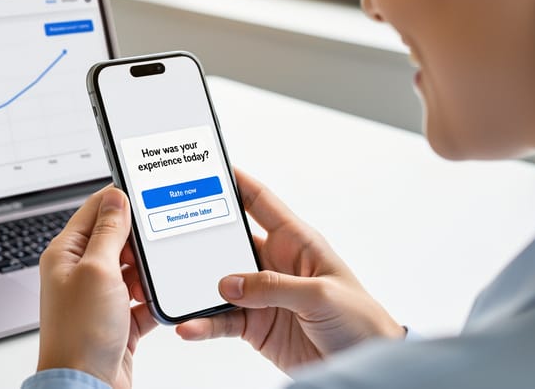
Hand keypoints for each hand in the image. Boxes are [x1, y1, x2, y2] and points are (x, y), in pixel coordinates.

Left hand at [36, 187, 156, 388]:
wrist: (86, 386)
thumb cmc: (80, 335)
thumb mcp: (98, 270)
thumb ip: (109, 232)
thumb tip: (115, 197)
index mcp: (66, 254)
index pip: (94, 210)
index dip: (119, 199)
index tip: (145, 192)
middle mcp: (80, 272)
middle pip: (117, 239)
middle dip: (139, 242)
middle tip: (154, 242)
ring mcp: (99, 296)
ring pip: (133, 268)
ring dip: (147, 273)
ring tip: (151, 280)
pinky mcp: (118, 318)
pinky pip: (142, 298)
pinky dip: (153, 299)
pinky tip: (159, 301)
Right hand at [176, 169, 404, 371]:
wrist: (364, 365)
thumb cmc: (360, 321)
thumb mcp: (321, 295)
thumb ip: (274, 287)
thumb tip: (230, 283)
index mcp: (296, 242)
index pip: (260, 202)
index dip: (236, 182)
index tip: (207, 169)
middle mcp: (275, 263)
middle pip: (229, 241)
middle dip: (200, 236)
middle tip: (170, 231)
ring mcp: (262, 294)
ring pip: (220, 283)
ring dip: (196, 286)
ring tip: (174, 288)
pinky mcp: (255, 325)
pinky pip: (221, 320)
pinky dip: (204, 322)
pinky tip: (189, 325)